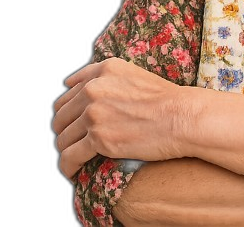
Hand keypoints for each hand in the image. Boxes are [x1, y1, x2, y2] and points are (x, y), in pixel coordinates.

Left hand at [52, 57, 187, 179]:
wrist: (182, 117)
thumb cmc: (164, 99)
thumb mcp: (131, 73)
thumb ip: (99, 74)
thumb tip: (68, 83)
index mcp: (102, 71)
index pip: (68, 95)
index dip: (69, 113)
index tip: (75, 124)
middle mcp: (93, 89)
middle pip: (61, 117)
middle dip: (66, 132)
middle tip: (77, 144)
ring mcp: (94, 114)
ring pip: (62, 138)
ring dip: (67, 150)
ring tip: (77, 159)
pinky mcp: (99, 139)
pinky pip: (69, 157)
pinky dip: (68, 167)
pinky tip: (73, 172)